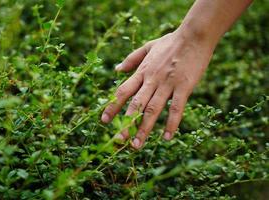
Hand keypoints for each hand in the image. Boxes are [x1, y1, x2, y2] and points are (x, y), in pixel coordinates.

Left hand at [101, 29, 214, 148]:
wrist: (194, 36)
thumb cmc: (171, 42)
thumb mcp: (147, 47)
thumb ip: (131, 59)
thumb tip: (116, 69)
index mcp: (142, 72)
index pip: (123, 91)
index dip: (113, 106)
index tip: (104, 121)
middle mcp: (151, 80)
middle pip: (136, 104)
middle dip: (126, 123)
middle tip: (118, 140)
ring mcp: (167, 84)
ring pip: (153, 109)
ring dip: (144, 128)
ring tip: (137, 145)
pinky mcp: (184, 87)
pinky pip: (176, 108)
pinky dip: (171, 123)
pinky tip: (166, 137)